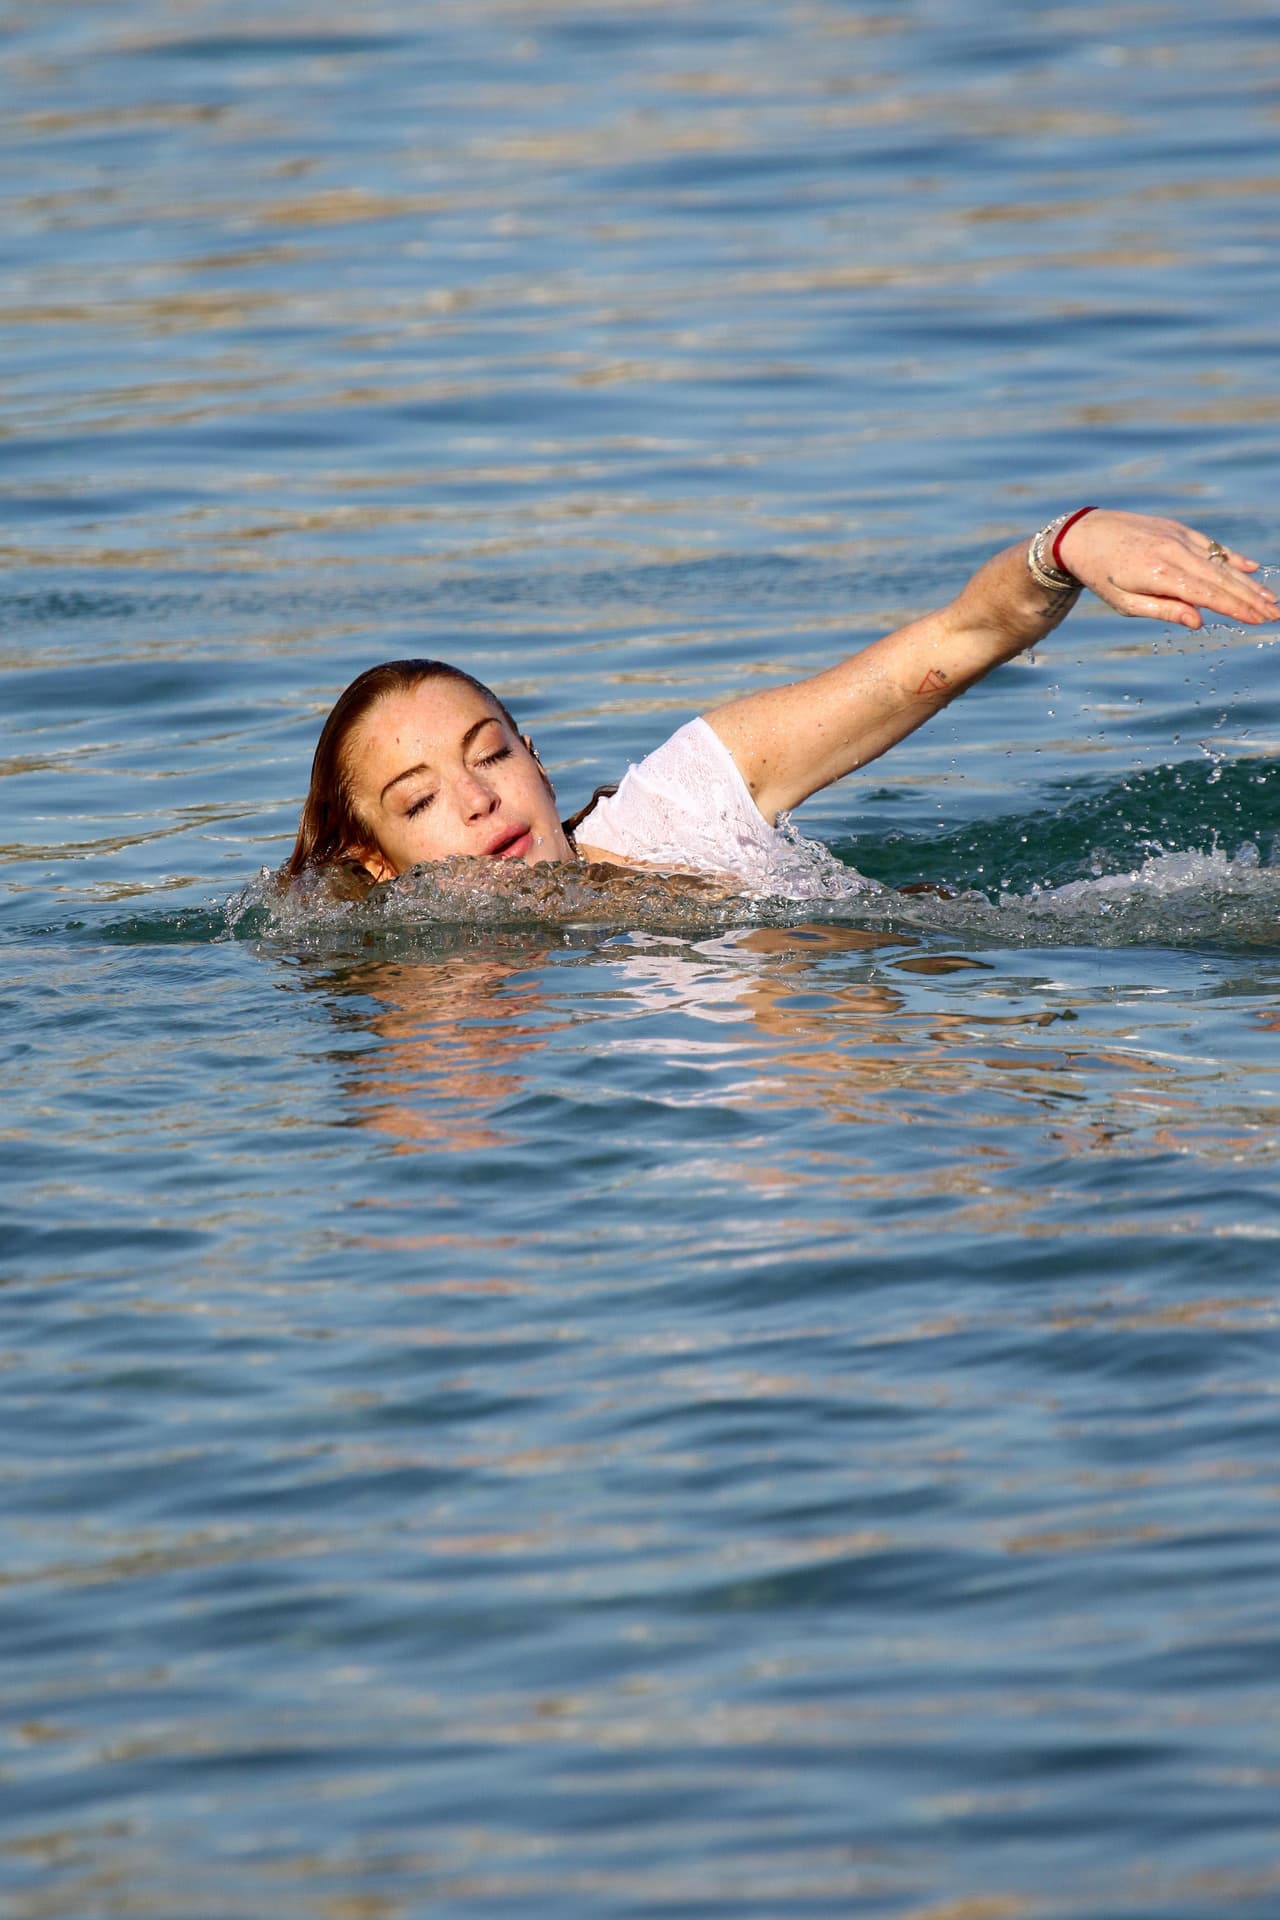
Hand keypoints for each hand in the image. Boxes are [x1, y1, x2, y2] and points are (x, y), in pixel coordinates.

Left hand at [1058, 510, 1277, 631]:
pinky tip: (1250, 568)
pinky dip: (1231, 557)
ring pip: (1220, 562)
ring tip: (1269, 598)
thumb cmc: (1103, 576)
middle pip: (1221, 579)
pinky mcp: (1178, 529)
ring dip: (1247, 582)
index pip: (1208, 595)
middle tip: (1275, 614)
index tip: (1259, 620)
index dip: (1237, 608)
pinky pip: (1210, 545)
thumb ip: (1164, 611)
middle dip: (1251, 598)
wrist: (1085, 534)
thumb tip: (1199, 622)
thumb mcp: (1126, 603)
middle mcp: (1174, 553)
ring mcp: (1178, 537)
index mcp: (1160, 575)